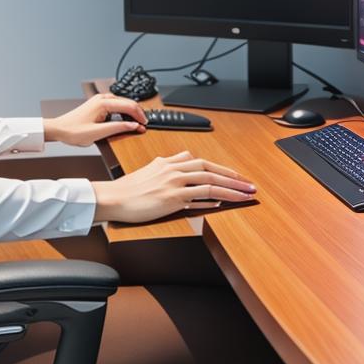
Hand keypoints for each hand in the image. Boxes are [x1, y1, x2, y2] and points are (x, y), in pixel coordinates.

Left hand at [45, 93, 147, 146]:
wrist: (59, 129)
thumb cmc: (73, 131)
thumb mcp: (98, 133)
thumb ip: (118, 128)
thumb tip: (133, 125)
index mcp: (103, 103)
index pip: (129, 106)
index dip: (139, 116)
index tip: (145, 124)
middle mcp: (101, 99)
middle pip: (127, 102)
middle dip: (137, 113)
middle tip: (143, 124)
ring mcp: (99, 101)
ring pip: (122, 102)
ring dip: (130, 112)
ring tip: (136, 123)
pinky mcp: (97, 105)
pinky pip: (115, 105)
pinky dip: (123, 111)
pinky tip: (125, 119)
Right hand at [90, 149, 257, 223]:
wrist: (113, 198)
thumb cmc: (128, 189)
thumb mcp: (148, 171)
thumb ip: (167, 167)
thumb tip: (184, 166)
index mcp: (167, 162)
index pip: (200, 161)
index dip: (221, 168)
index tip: (234, 175)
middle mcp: (173, 170)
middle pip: (210, 170)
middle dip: (233, 177)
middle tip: (249, 184)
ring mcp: (173, 184)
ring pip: (210, 182)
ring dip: (232, 189)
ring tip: (246, 195)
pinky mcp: (172, 198)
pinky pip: (199, 197)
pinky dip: (214, 199)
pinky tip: (224, 203)